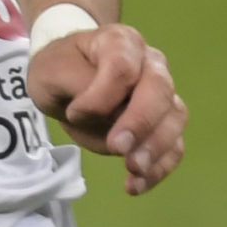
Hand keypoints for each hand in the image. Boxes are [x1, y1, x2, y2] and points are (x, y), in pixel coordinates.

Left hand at [28, 23, 186, 195]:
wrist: (68, 73)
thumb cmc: (59, 68)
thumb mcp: (52, 71)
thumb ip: (78, 86)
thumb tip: (107, 115)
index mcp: (120, 42)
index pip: (123, 67)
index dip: (102, 96)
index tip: (75, 113)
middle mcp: (151, 63)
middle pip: (160, 90)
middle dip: (141, 124)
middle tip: (119, 151)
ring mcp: (163, 92)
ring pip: (174, 118)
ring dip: (156, 149)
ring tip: (132, 171)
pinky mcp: (164, 123)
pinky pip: (174, 146)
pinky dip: (159, 168)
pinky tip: (135, 185)